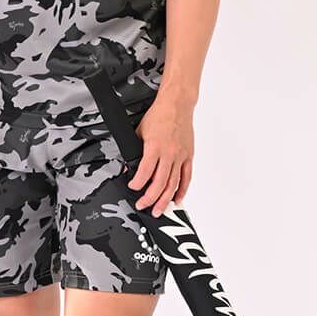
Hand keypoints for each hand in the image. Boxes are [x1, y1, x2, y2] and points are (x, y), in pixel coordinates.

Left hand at [127, 90, 193, 214]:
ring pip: (174, 184)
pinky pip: (186, 177)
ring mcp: (180, 156)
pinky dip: (182, 190)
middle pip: (160, 183)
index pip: (145, 172)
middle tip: (143, 206)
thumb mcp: (139, 132)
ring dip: (166, 199)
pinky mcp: (188, 156)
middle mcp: (169, 153)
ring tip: (159, 210)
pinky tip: (177, 199)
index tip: (133, 188)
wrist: (177, 105)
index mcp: (154, 147)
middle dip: (150, 198)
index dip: (138, 184)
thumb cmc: (159, 116)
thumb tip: (127, 167)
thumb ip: (134, 151)